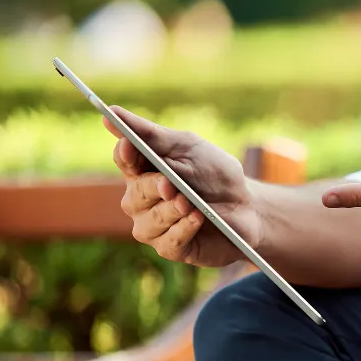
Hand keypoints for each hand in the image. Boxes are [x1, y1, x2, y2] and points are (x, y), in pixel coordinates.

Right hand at [104, 107, 259, 265]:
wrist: (249, 208)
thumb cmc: (216, 175)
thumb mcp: (189, 148)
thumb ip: (152, 135)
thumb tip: (112, 112)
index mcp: (143, 170)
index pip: (124, 160)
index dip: (125, 154)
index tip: (131, 145)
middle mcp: (141, 200)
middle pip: (134, 194)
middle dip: (153, 187)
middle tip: (170, 184)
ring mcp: (154, 226)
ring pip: (149, 221)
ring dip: (171, 210)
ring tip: (191, 203)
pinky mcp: (172, 248)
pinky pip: (168, 242)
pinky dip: (184, 229)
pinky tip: (198, 218)